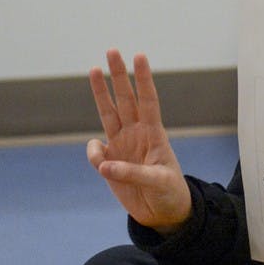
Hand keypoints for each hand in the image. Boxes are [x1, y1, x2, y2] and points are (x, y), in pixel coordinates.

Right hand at [87, 49, 191, 234]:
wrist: (162, 214)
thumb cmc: (170, 193)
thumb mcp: (159, 183)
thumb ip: (133, 173)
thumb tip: (104, 165)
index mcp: (154, 134)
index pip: (148, 100)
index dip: (144, 79)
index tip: (140, 56)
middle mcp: (137, 134)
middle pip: (125, 98)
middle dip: (119, 75)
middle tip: (112, 50)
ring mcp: (122, 145)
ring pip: (108, 113)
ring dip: (100, 92)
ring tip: (94, 69)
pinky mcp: (110, 162)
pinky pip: (96, 151)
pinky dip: (94, 155)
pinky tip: (104, 167)